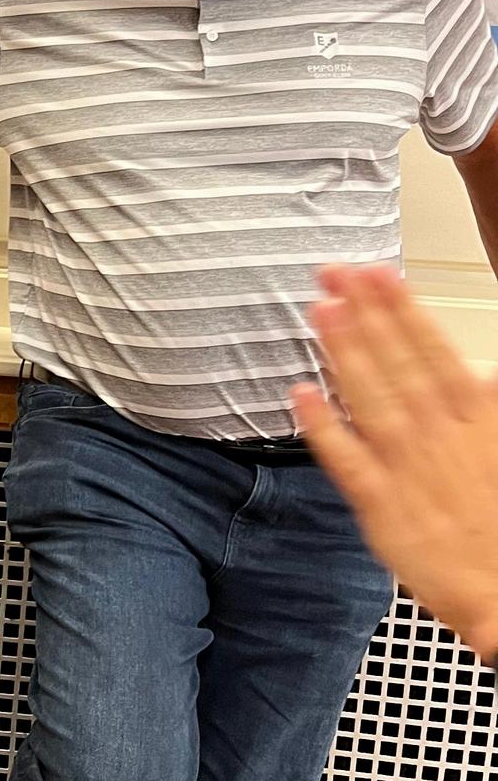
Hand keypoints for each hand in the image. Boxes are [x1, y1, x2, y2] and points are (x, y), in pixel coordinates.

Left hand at [294, 263, 497, 661]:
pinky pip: (346, 461)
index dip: (402, 309)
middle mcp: (440, 437)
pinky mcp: (381, 509)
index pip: (433, 351)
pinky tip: (301, 392)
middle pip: (395, 364)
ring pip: (368, 399)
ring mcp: (407, 470)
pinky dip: (322, 426)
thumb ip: (489, 406)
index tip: (377, 273)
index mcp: (480, 419)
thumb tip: (480, 370)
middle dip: (362, 314)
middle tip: (331, 272)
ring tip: (318, 310)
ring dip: (342, 353)